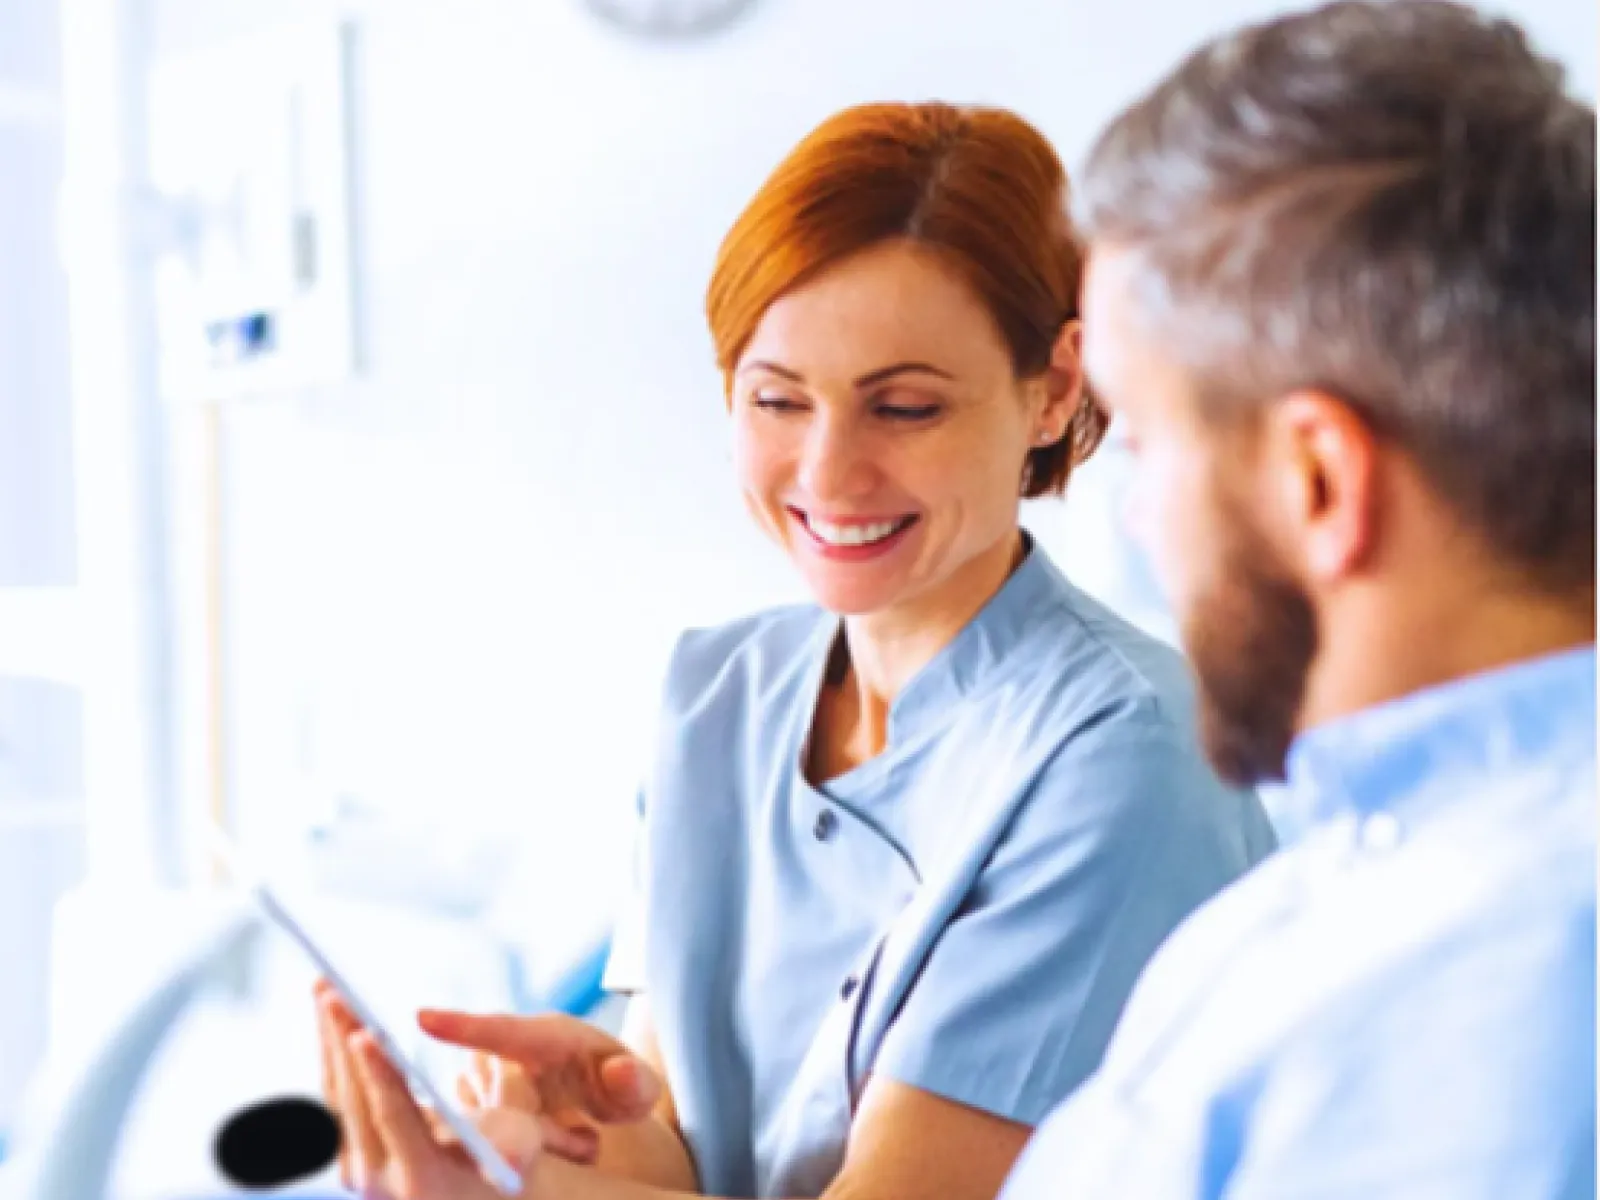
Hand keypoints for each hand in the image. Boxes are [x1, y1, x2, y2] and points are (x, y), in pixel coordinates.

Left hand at [318, 983, 543, 1196]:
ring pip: (332, 1095)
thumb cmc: (507, 1163)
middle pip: (352, 1101)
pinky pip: (330, 1098)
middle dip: (341, 1040)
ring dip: (328, 1038)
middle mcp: (378, 1182)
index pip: (393, 1117)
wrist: (470, 1196)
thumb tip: (515, 1158)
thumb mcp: (522, 1146)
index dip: (379, 1074)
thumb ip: (516, 1143)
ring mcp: (356, 1170)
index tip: (364, 1033)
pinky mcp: (345, 1154)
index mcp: (422, 1179)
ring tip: (323, 985)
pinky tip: (329, 1016)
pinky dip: (329, 1052)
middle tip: (332, 989)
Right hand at [420, 1009, 660, 1142]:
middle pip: (501, 1103)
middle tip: (586, 1144)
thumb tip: (621, 1072)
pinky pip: (480, 1140)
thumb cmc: (618, 1086)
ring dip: (530, 1145)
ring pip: (489, 1128)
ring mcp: (482, 1080)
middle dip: (542, 1133)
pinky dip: (513, 1154)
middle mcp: (504, 1052)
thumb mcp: (638, 1088)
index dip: (461, 1026)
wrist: (598, 1095)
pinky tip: (554, 1149)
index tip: (422, 1018)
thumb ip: (636, 1083)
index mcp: (545, 1034)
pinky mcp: (471, 1107)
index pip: (499, 1030)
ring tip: (579, 1142)